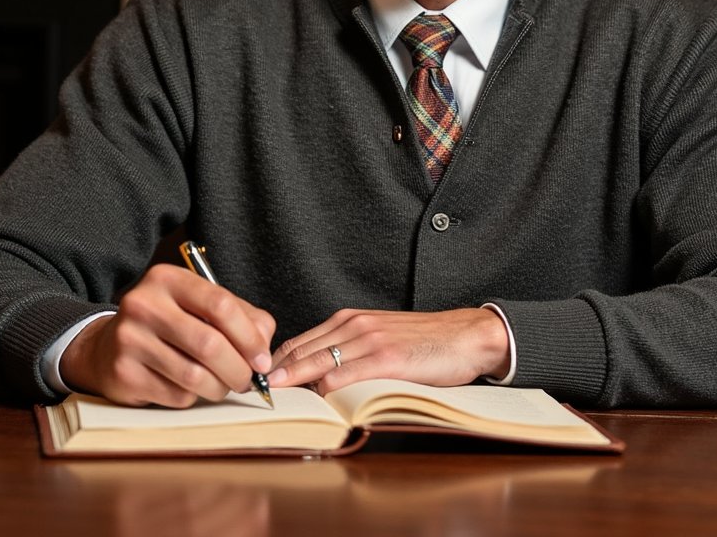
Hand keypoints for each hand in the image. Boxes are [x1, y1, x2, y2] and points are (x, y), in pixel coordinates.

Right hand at [59, 263, 275, 407]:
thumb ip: (241, 318)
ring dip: (219, 388)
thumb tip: (263, 350)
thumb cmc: (168, 324)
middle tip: (249, 381)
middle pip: (209, 343)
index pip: (220, 305)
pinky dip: (194, 397)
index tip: (263, 359)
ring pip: (194, 375)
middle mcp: (144, 304)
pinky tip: (191, 388)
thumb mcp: (200, 306)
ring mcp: (129, 339)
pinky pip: (176, 395)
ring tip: (224, 386)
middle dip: (238, 369)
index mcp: (168, 279)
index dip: (249, 336)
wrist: (106, 346)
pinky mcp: (123, 374)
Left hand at [267, 307, 510, 393]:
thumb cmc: (422, 341)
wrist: (464, 334)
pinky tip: (316, 396)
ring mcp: (370, 340)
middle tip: (252, 390)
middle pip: (302, 349)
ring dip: (294, 379)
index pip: (299, 341)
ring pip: (319, 360)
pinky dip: (329, 386)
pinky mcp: (389, 358)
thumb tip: (317, 377)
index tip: (256, 380)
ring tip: (272, 395)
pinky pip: (351, 372)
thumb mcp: (378, 337)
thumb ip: (349, 350)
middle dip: (275, 371)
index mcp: (349, 320)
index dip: (275, 362)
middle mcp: (354, 325)